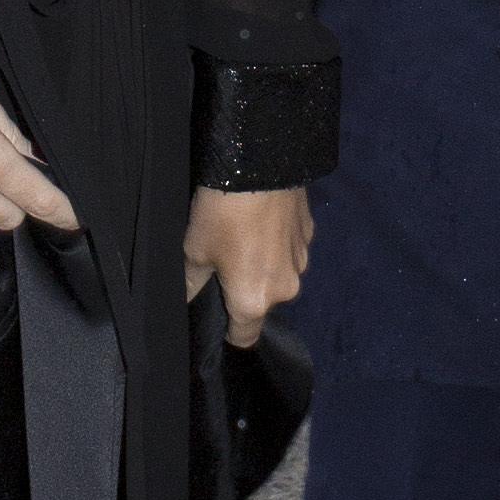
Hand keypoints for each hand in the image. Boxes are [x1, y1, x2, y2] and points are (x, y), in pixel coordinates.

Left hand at [185, 182, 309, 345]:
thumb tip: (189, 298)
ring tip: (242, 236)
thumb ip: (192, 282)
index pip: (244, 337)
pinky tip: (260, 220)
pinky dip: (275, 242)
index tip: (217, 320)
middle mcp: (285, 290)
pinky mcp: (310, 234)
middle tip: (223, 263)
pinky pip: (289, 249)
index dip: (228, 332)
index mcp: (254, 301)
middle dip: (244, 289)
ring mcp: (302, 261)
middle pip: (262, 302)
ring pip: (278, 274)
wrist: (261, 163)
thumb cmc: (222, 214)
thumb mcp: (195, 249)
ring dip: (262, 264)